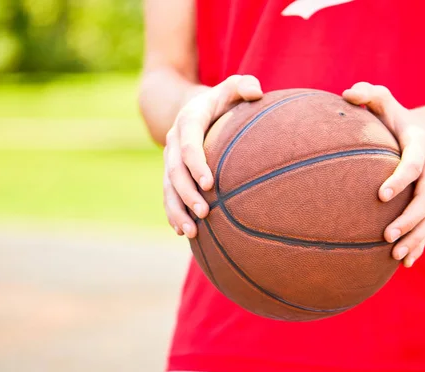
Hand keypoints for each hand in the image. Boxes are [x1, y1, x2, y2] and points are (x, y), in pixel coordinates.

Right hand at [163, 75, 262, 237]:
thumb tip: (256, 92)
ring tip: (191, 232)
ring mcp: (170, 159)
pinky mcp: (171, 173)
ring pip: (168, 188)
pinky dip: (173, 214)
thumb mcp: (232, 87)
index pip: (188, 144)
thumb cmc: (222, 100)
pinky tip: (183, 232)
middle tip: (204, 213)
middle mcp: (174, 141)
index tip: (210, 184)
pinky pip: (168, 196)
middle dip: (187, 194)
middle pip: (175, 172)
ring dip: (177, 211)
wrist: (195, 107)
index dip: (196, 164)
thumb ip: (244, 85)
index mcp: (188, 121)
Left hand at [343, 82, 424, 267]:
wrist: (418, 132)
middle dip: (409, 219)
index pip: (414, 163)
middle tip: (386, 236)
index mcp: (420, 144)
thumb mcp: (382, 100)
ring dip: (415, 238)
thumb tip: (347, 94)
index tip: (380, 196)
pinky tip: (404, 263)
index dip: (400, 179)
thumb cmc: (391, 118)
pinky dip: (419, 245)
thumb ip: (367, 94)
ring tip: (395, 256)